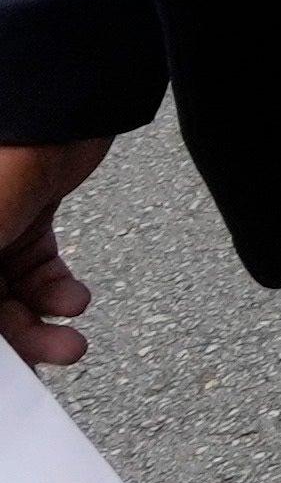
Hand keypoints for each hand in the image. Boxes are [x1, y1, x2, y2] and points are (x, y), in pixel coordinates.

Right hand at [0, 132, 100, 368]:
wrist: (55, 107)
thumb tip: (0, 344)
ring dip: (36, 325)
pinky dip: (53, 291)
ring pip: (2, 296)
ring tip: (69, 345)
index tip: (6, 375)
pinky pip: (33, 270)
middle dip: (7, 342)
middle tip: (39, 366)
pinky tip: (72, 301)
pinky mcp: (22, 217)